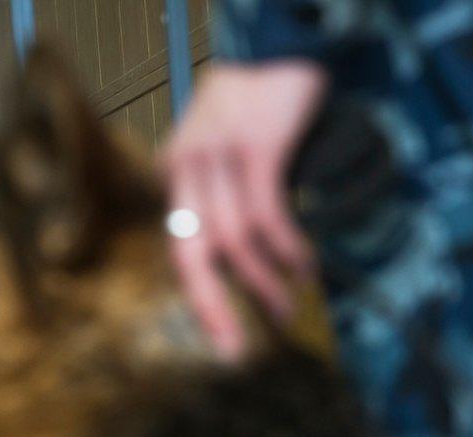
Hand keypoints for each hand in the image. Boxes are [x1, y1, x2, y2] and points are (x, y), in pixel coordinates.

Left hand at [160, 61, 327, 360]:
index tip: (220, 340)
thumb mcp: (211, 148)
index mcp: (171, 176)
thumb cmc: (244, 105)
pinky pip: (267, 213)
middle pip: (189, 254)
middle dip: (211, 308)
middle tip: (235, 351)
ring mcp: (217, 160)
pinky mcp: (255, 149)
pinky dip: (286, 248)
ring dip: (264, 283)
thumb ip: (209, 195)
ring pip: (235, 241)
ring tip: (287, 310)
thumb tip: (227, 255)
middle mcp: (184, 171)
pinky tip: (302, 268)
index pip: (178, 248)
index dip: (198, 298)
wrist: (270, 49)